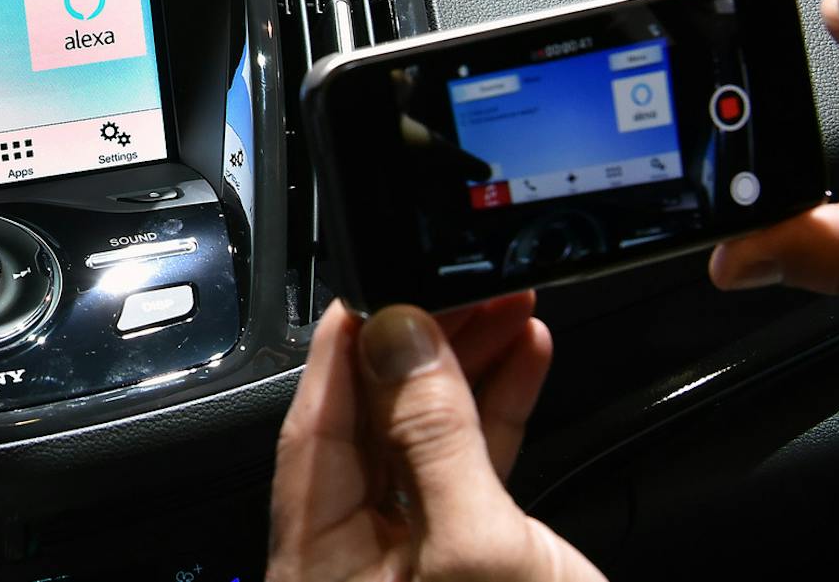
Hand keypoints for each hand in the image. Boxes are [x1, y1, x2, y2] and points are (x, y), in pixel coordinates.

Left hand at [269, 296, 601, 581]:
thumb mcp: (473, 546)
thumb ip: (432, 439)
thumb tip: (398, 338)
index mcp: (322, 560)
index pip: (314, 426)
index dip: (345, 348)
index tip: (376, 284)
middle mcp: (356, 556)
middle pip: (372, 422)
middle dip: (422, 346)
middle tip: (461, 285)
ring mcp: (412, 558)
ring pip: (427, 437)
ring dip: (470, 367)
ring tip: (507, 305)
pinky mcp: (467, 560)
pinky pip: (471, 469)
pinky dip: (499, 411)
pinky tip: (523, 357)